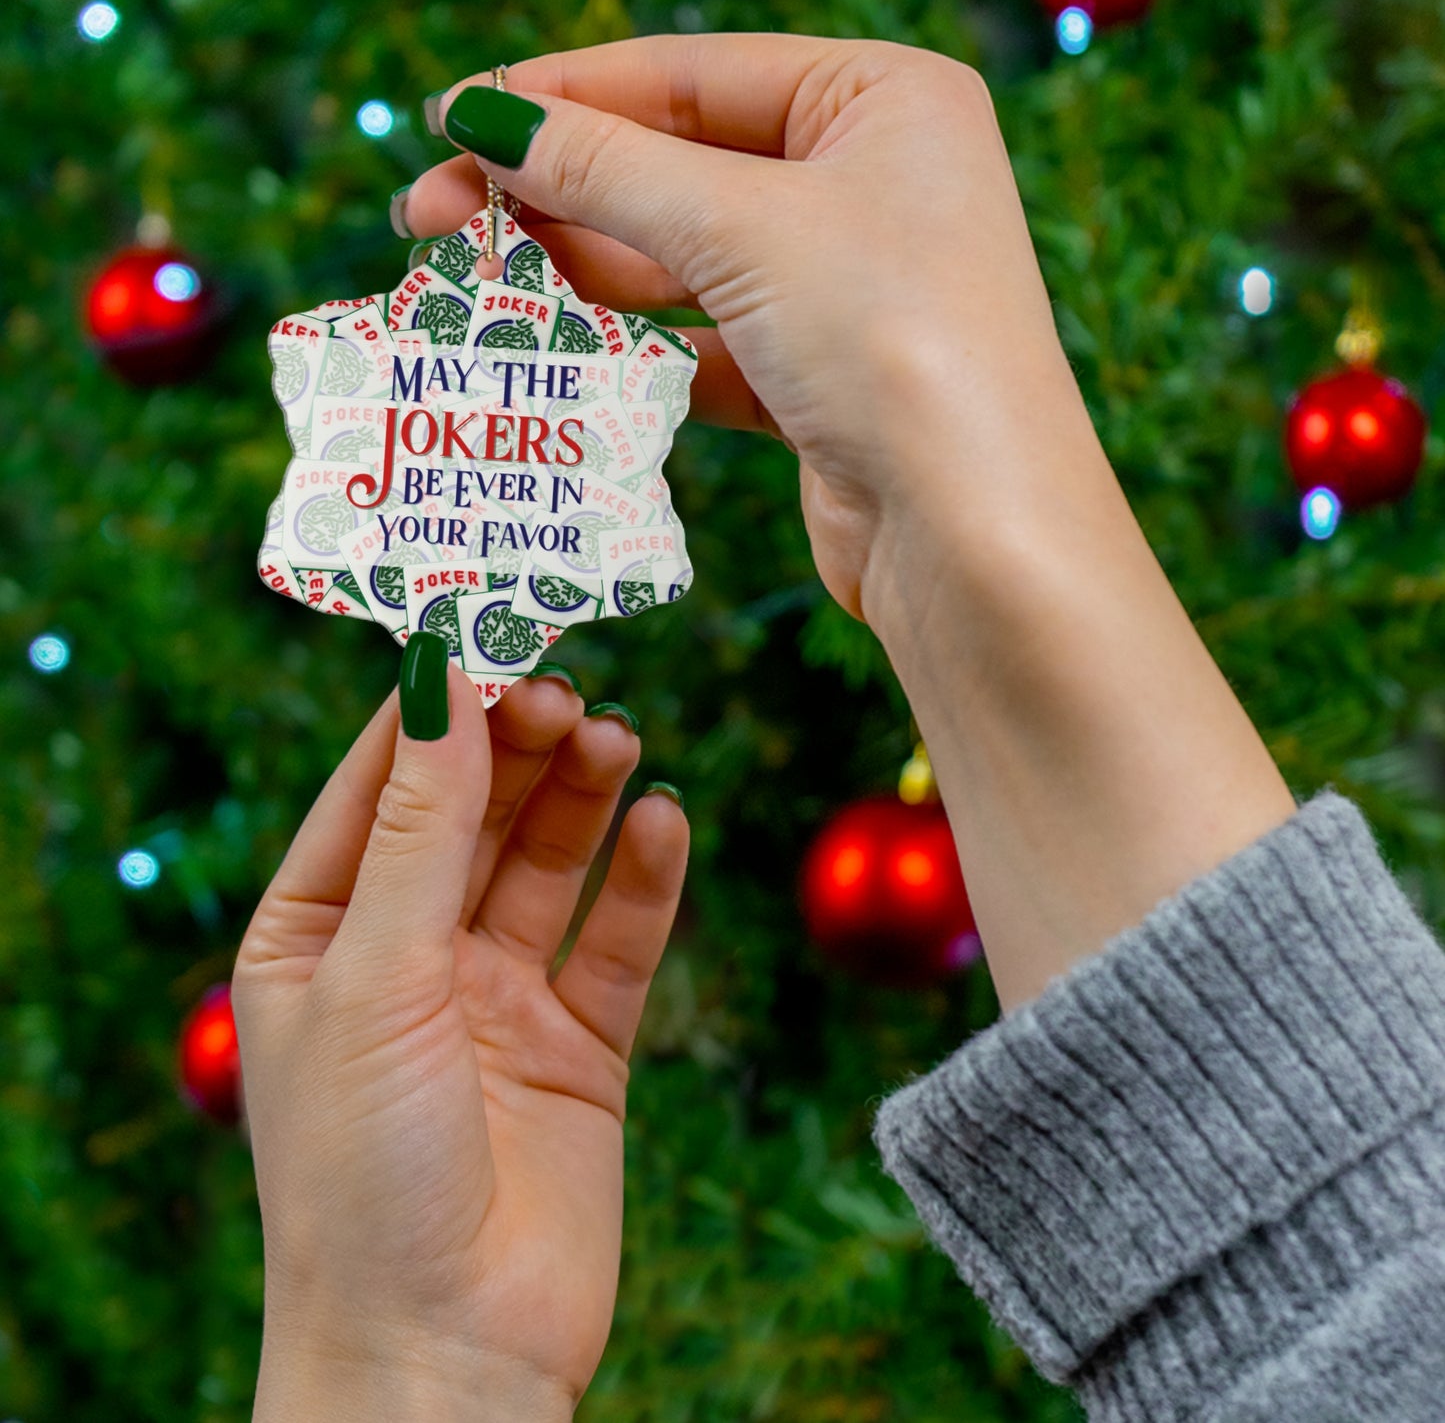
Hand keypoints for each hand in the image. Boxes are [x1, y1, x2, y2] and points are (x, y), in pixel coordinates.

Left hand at [233, 668, 686, 1419]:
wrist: (446, 1356)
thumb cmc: (363, 1174)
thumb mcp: (377, 976)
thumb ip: (421, 828)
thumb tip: (441, 679)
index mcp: (320, 935)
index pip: (378, 787)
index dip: (432, 708)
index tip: (487, 628)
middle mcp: (408, 956)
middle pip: (473, 814)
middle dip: (517, 746)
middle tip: (567, 686)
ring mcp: (498, 999)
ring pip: (549, 863)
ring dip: (583, 797)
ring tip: (617, 738)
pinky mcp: (580, 1045)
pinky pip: (618, 940)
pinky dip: (644, 880)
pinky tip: (664, 823)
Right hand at [402, 35, 1087, 620]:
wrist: (974, 537)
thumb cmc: (893, 343)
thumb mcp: (742, 228)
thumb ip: (608, 169)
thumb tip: (486, 118)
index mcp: (882, 100)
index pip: (691, 75)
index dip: (563, 95)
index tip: (452, 118)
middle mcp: (871, 183)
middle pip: (678, 167)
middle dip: (553, 190)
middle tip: (428, 215)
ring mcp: (846, 287)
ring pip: (683, 261)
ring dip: (579, 272)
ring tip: (470, 282)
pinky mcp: (819, 381)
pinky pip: (703, 345)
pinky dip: (632, 351)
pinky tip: (552, 354)